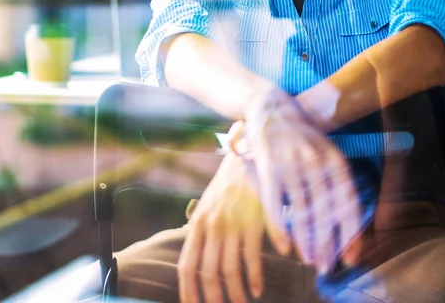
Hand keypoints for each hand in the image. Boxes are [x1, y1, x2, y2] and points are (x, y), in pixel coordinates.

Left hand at [178, 152, 286, 302]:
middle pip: (208, 273)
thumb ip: (202, 229)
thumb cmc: (229, 184)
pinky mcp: (252, 221)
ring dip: (237, 293)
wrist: (249, 156)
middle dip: (214, 299)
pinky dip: (255, 278)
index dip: (188, 291)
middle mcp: (212, 225)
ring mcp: (232, 223)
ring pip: (230, 270)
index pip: (187, 265)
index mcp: (198, 223)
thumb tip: (197, 258)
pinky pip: (251, 258)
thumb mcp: (208, 204)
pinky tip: (258, 289)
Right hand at [245, 87, 363, 274]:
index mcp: (334, 159)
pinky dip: (279, 227)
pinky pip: (275, 202)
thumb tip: (346, 222)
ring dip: (305, 240)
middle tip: (325, 266)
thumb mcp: (325, 151)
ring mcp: (290, 162)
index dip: (350, 233)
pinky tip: (284, 246)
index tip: (350, 258)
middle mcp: (315, 160)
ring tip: (308, 260)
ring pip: (301, 211)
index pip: (348, 202)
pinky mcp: (267, 164)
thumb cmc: (301, 135)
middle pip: (325, 211)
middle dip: (326, 243)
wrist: (270, 105)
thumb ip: (335, 181)